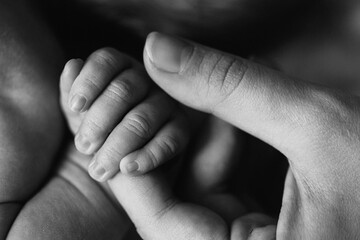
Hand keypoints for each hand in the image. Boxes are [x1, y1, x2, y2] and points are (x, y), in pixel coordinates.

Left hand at [60, 48, 189, 179]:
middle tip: (83, 147)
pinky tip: (127, 168)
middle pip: (123, 90)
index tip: (75, 107)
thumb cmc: (100, 129)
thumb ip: (73, 90)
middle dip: (98, 121)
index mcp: (121, 68)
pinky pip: (169, 140)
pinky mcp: (182, 128)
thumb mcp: (79, 112)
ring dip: (117, 145)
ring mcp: (167, 103)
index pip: (106, 61)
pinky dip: (148, 155)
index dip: (88, 82)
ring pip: (142, 118)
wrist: (125, 158)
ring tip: (99, 169)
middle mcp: (148, 79)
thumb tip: (72, 65)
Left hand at [109, 32, 359, 238]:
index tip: (119, 108)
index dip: (132, 161)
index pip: (159, 219)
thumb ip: (231, 89)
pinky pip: (215, 194)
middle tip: (165, 95)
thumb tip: (156, 48)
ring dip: (197, 147)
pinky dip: (217, 157)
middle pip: (170, 207)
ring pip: (192, 197)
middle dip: (169, 147)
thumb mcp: (317, 128)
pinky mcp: (255, 234)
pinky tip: (232, 126)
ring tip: (212, 108)